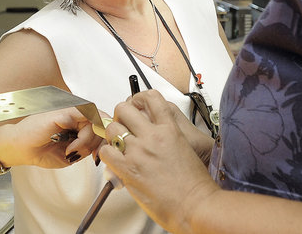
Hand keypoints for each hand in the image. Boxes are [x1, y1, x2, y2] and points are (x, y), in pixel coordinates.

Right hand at [0, 107, 103, 168]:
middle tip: (87, 156)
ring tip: (71, 152)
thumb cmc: (41, 151)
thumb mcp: (71, 155)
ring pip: (96, 121)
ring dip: (88, 142)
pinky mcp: (64, 112)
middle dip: (99, 143)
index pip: (102, 124)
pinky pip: (85, 119)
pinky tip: (70, 148)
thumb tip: (103, 145)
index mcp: (78, 123)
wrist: (19, 149)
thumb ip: (87, 147)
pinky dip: (83, 137)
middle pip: (102, 123)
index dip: (106, 140)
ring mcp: (71, 111)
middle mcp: (76, 115)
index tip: (98, 156)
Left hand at [99, 91, 219, 232]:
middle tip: (122, 124)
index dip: (139, 98)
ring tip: (117, 144)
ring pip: (112, 128)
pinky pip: (106, 152)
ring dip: (112, 135)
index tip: (136, 104)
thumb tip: (154, 137)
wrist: (195, 204)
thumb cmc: (194, 184)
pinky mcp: (128, 168)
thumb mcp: (185, 149)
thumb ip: (168, 138)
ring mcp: (139, 151)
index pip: (151, 98)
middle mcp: (153, 136)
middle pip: (124, 108)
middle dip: (120, 115)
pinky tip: (115, 160)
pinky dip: (107, 154)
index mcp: (170, 129)